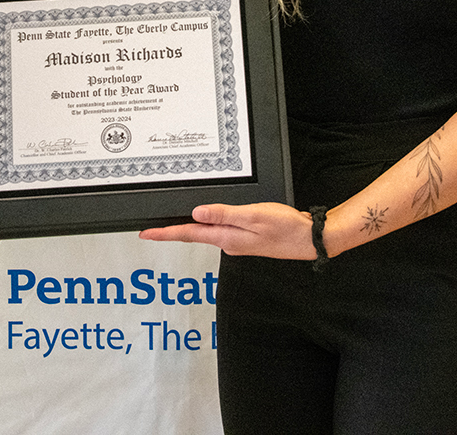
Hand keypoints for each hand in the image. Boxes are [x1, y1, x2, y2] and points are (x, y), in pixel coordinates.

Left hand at [139, 202, 319, 259]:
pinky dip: (206, 225)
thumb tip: (197, 213)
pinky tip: (203, 220)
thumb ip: (224, 214)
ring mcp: (237, 241)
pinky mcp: (246, 237)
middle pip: (193, 235)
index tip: (146, 234)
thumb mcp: (253, 216)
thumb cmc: (287, 228)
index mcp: (227, 238)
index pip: (189, 234)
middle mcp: (229, 242)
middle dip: (171, 232)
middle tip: (149, 231)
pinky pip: (219, 230)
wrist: (310, 239)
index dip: (165, 233)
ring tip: (168, 227)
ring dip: (187, 229)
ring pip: (205, 233)